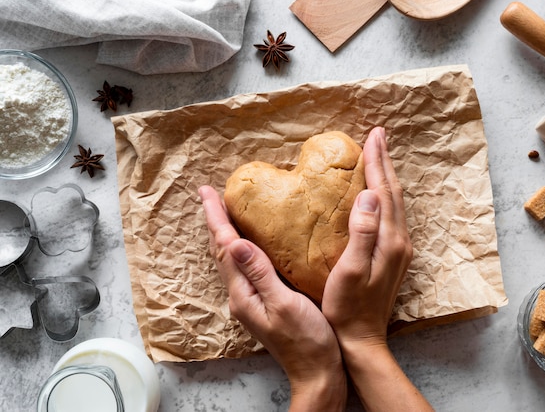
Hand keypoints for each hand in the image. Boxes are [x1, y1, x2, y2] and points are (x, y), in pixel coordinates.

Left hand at [198, 186, 345, 410]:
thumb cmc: (307, 342)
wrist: (317, 373)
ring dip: (226, 233)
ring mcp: (250, 300)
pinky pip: (246, 267)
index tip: (207, 192)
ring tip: (225, 211)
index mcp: (243, 294)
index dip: (216, 218)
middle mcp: (241, 296)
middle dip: (215, 221)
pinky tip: (251, 242)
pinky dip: (242, 247)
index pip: (224, 247)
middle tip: (210, 194)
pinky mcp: (263, 302)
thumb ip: (260, 273)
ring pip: (232, 259)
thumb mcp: (284, 304)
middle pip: (222, 251)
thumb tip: (236, 243)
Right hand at [322, 127, 432, 411]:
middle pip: (394, 193)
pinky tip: (376, 193)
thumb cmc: (347, 308)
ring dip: (386, 176)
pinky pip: (391, 215)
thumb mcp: (350, 271)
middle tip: (377, 136)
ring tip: (378, 156)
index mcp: (389, 241)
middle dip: (385, 162)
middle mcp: (399, 241)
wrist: (362, 339)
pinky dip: (384, 195)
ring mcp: (398, 250)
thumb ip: (362, 232)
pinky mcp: (392, 256)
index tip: (372, 136)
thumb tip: (368, 195)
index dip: (377, 162)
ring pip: (394, 203)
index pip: (383, 191)